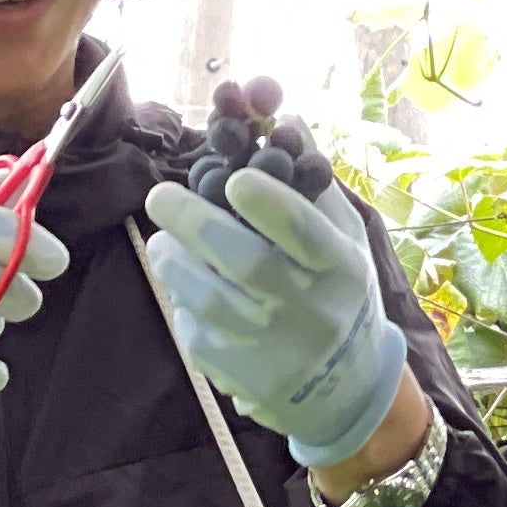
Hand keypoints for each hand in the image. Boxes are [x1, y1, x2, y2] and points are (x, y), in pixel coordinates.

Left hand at [142, 168, 407, 467]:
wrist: (347, 386)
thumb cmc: (342, 292)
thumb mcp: (345, 238)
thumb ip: (312, 184)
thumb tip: (283, 120)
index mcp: (341, 267)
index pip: (304, 231)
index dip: (267, 202)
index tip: (234, 176)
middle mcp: (312, 309)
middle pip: (246, 263)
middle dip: (195, 223)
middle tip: (160, 195)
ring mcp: (275, 349)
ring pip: (210, 300)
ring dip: (175, 263)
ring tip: (162, 241)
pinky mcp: (242, 378)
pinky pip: (198, 334)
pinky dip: (182, 303)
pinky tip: (182, 284)